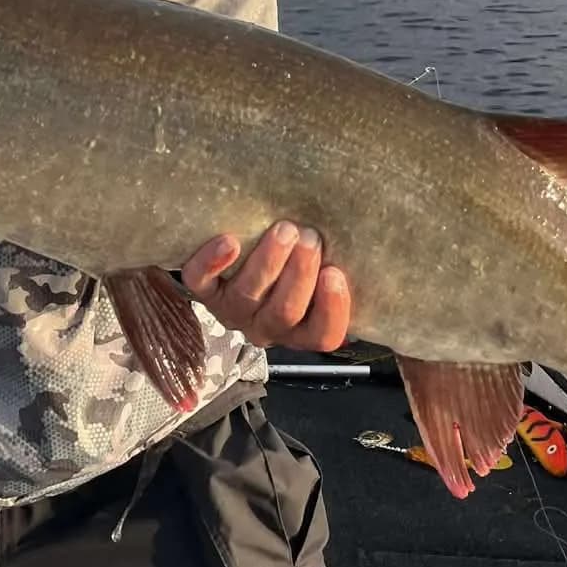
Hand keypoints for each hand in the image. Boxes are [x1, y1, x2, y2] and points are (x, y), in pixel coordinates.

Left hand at [181, 221, 350, 351]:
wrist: (232, 246)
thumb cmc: (290, 257)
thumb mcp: (320, 268)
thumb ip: (337, 265)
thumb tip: (366, 240)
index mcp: (299, 328)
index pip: (322, 336)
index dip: (332, 310)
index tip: (334, 273)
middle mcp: (265, 325)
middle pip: (284, 313)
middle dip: (299, 274)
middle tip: (310, 238)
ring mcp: (231, 309)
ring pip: (249, 296)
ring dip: (268, 262)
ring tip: (285, 230)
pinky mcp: (202, 288)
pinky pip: (201, 280)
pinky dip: (213, 261)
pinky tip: (229, 242)